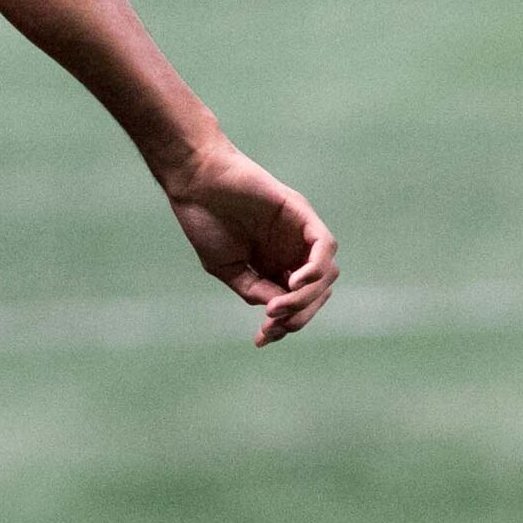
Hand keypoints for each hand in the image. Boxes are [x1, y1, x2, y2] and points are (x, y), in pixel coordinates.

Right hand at [157, 142, 336, 345]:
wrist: (196, 183)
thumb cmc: (206, 221)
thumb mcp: (227, 268)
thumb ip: (255, 290)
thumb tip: (281, 311)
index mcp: (275, 266)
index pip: (297, 303)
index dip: (285, 325)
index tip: (261, 338)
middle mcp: (293, 251)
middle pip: (317, 294)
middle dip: (298, 315)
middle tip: (272, 322)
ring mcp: (300, 233)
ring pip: (326, 275)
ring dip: (306, 297)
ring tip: (278, 305)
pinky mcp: (302, 213)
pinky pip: (325, 247)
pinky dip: (316, 270)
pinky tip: (292, 283)